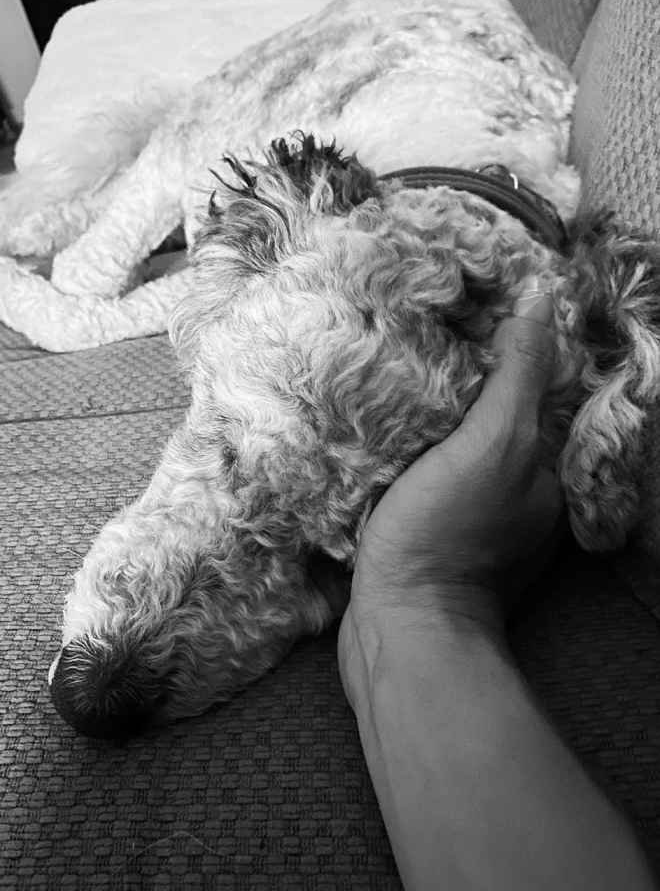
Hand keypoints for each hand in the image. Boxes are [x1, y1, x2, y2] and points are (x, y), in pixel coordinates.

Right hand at [345, 285, 563, 639]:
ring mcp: (475, 521)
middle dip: (465, 380)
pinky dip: (412, 452)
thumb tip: (542, 298)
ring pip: (456, 448)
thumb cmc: (448, 533)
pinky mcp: (433, 536)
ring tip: (395, 372)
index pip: (533, 391)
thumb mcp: (491, 444)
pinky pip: (428, 477)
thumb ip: (518, 375)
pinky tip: (382, 430)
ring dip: (432, 417)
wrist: (400, 627)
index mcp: (544, 471)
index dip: (506, 348)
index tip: (466, 313)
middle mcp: (519, 496)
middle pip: (493, 417)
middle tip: (422, 336)